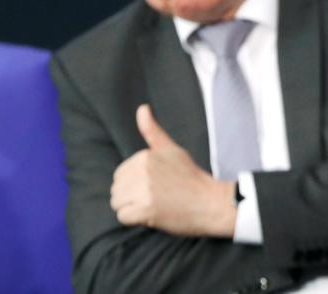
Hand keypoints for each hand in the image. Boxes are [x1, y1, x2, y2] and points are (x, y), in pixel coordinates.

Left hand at [110, 104, 236, 236]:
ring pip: (117, 203)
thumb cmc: (192, 177)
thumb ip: (152, 131)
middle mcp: (142, 171)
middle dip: (131, 197)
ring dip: (132, 208)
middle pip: (116, 190)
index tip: (157, 186)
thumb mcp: (172, 150)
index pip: (120, 175)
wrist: (212, 202)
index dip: (135, 184)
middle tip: (156, 197)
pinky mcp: (145, 210)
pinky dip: (135, 219)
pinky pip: (123, 217)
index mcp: (144, 157)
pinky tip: (152, 215)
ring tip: (154, 206)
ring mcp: (143, 191)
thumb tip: (141, 108)